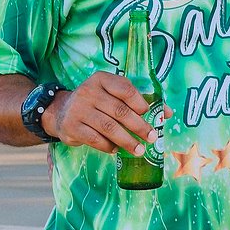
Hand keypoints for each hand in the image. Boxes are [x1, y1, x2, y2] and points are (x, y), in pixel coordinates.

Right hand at [44, 72, 171, 156]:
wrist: (62, 111)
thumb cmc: (97, 102)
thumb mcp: (113, 95)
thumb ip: (139, 101)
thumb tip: (167, 114)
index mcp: (102, 79)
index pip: (125, 88)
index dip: (141, 102)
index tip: (151, 115)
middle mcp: (88, 91)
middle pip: (120, 111)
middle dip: (139, 126)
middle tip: (151, 138)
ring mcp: (78, 109)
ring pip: (109, 127)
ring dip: (127, 141)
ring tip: (140, 150)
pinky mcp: (72, 127)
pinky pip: (95, 139)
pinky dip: (109, 146)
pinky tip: (117, 150)